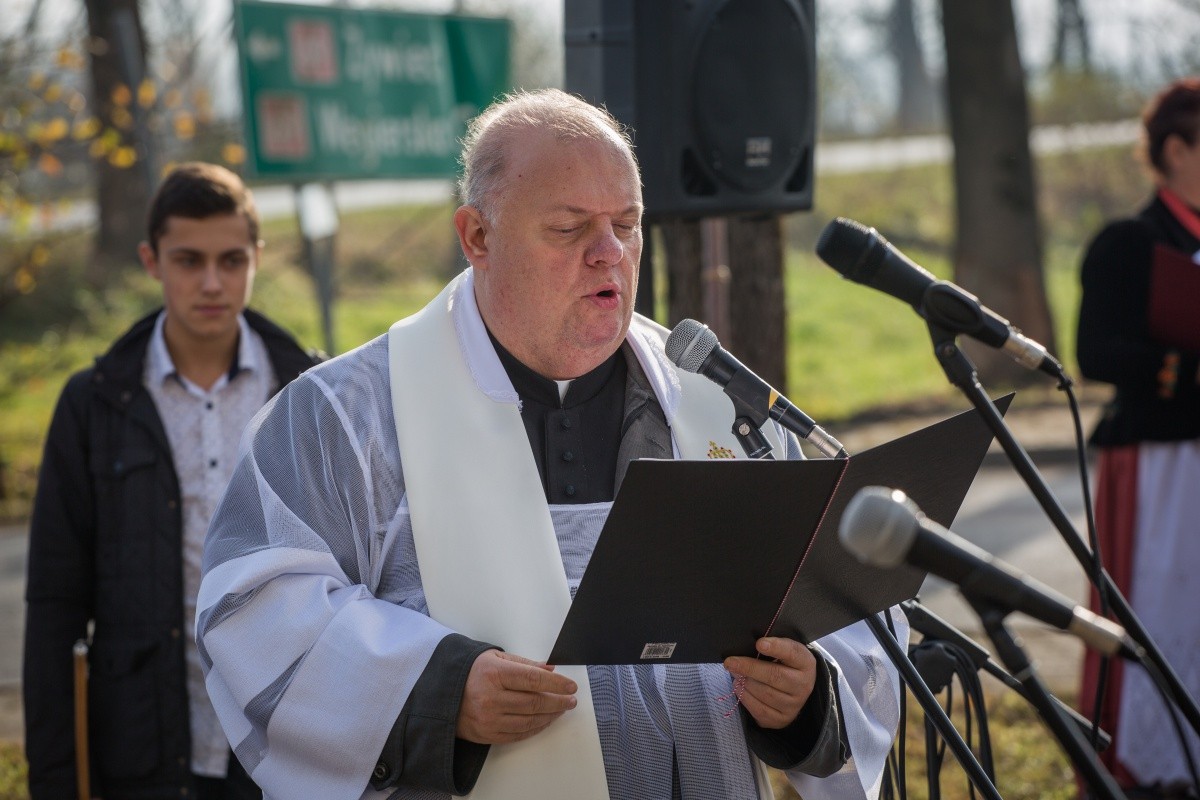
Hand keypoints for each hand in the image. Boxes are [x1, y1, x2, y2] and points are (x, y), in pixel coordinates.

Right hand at [456, 649, 578, 743]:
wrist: (442, 693)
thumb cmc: (471, 672)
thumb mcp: (495, 658)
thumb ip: (524, 664)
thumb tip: (550, 670)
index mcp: (494, 673)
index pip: (533, 679)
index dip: (556, 683)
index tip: (571, 686)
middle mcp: (491, 698)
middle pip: (534, 702)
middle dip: (558, 701)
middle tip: (571, 700)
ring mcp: (488, 719)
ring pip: (529, 720)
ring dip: (550, 716)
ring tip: (561, 710)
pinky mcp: (487, 734)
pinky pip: (518, 734)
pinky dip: (535, 728)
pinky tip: (545, 720)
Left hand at [723, 637, 817, 728]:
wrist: (792, 689)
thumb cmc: (783, 664)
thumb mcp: (783, 651)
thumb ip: (771, 646)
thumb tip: (750, 646)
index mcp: (805, 663)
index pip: (793, 653)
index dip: (776, 647)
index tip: (759, 643)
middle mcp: (803, 686)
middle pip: (775, 676)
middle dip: (749, 668)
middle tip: (730, 662)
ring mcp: (794, 705)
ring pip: (766, 694)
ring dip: (745, 683)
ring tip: (735, 673)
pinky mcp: (782, 719)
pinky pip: (760, 710)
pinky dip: (745, 697)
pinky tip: (739, 687)